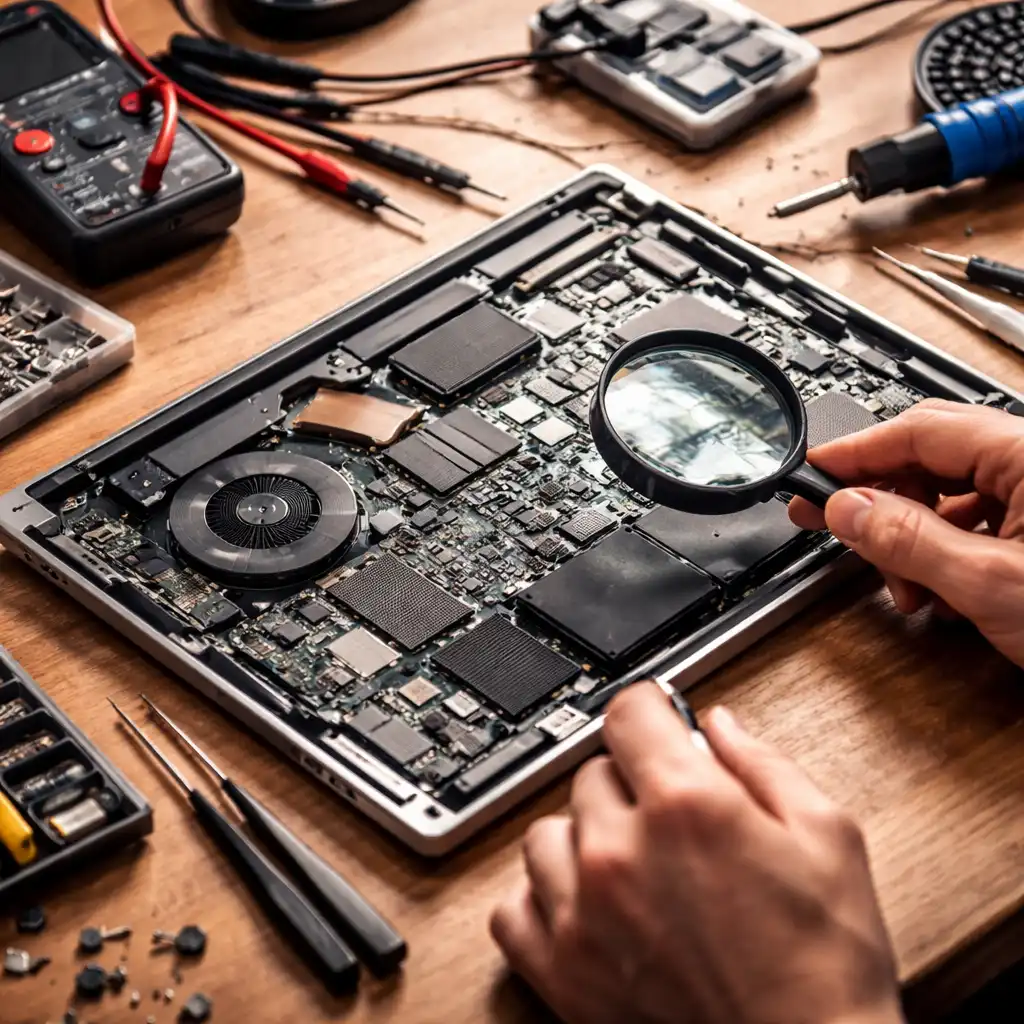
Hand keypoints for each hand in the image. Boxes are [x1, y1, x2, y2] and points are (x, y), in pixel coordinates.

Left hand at [491, 683, 901, 1023]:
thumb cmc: (823, 966)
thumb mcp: (828, 837)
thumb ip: (763, 763)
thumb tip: (718, 724)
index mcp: (685, 805)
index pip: (628, 711)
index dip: (649, 706)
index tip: (655, 716)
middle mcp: (620, 852)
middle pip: (591, 771)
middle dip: (630, 779)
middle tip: (669, 813)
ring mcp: (582, 913)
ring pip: (545, 831)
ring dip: (582, 835)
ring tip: (627, 860)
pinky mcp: (562, 972)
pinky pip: (513, 908)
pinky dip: (541, 898)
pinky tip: (581, 903)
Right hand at [789, 399, 1023, 666]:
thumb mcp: (991, 584)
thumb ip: (907, 539)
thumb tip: (847, 508)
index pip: (917, 431)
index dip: (854, 453)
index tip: (812, 473)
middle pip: (929, 460)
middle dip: (881, 503)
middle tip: (834, 525)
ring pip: (949, 496)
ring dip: (911, 539)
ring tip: (905, 589)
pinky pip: (975, 523)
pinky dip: (944, 555)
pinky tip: (939, 593)